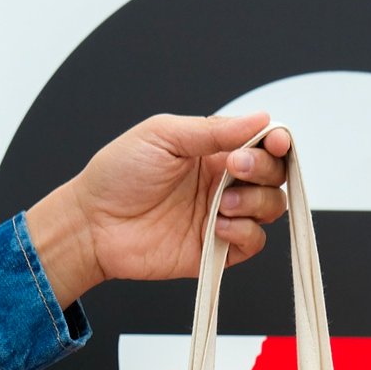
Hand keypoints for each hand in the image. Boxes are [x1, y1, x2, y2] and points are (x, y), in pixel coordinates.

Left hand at [26, 112, 290, 307]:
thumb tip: (260, 119)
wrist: (93, 224)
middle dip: (264, 169)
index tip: (275, 141)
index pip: (263, 143)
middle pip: (274, 175)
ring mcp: (222, 216)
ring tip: (221, 202)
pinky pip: (253, 242)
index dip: (277, 142)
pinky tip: (219, 227)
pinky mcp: (216, 250)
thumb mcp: (164, 136)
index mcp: (213, 150)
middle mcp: (223, 181)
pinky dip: (244, 232)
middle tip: (235, 167)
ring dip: (255, 202)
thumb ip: (213, 130)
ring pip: (271, 208)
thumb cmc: (118, 175)